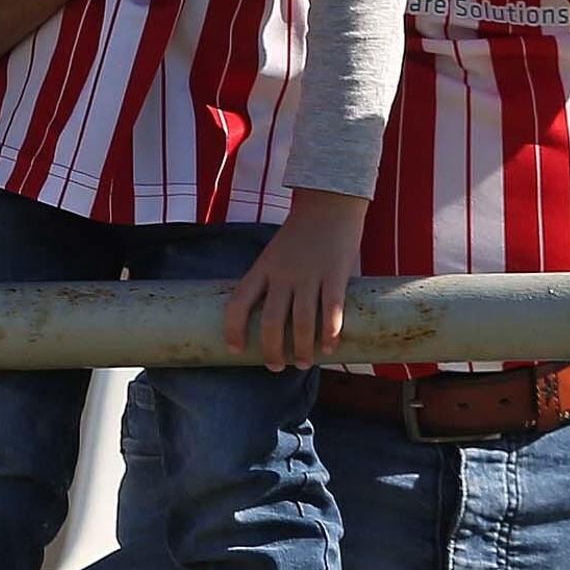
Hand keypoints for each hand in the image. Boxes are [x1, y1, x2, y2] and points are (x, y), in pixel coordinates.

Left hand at [224, 190, 366, 371]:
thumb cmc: (301, 233)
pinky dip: (330, 333)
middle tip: (275, 367)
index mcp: (263, 268)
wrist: (330, 203)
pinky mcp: (336, 274)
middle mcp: (283, 273)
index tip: (235, 349)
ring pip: (303, 321)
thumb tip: (273, 320)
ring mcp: (310, 274)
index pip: (239, 302)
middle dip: (272, 350)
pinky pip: (332, 310)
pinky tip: (329, 348)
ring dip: (302, 348)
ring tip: (304, 363)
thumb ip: (272, 282)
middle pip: (272, 321)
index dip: (233, 329)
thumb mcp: (275, 254)